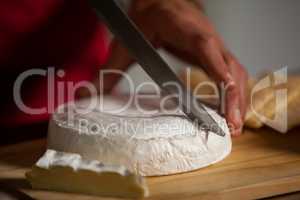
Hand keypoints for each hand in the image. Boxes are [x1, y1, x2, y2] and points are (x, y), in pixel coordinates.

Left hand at [101, 0, 247, 135]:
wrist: (160, 2)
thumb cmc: (148, 18)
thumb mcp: (127, 42)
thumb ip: (112, 68)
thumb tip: (93, 95)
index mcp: (186, 29)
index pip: (207, 47)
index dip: (219, 68)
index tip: (227, 91)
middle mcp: (207, 37)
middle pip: (230, 66)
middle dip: (235, 96)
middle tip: (232, 125)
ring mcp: (214, 46)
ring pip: (236, 71)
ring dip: (238, 98)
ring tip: (233, 125)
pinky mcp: (214, 54)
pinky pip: (231, 73)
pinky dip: (234, 92)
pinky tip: (229, 110)